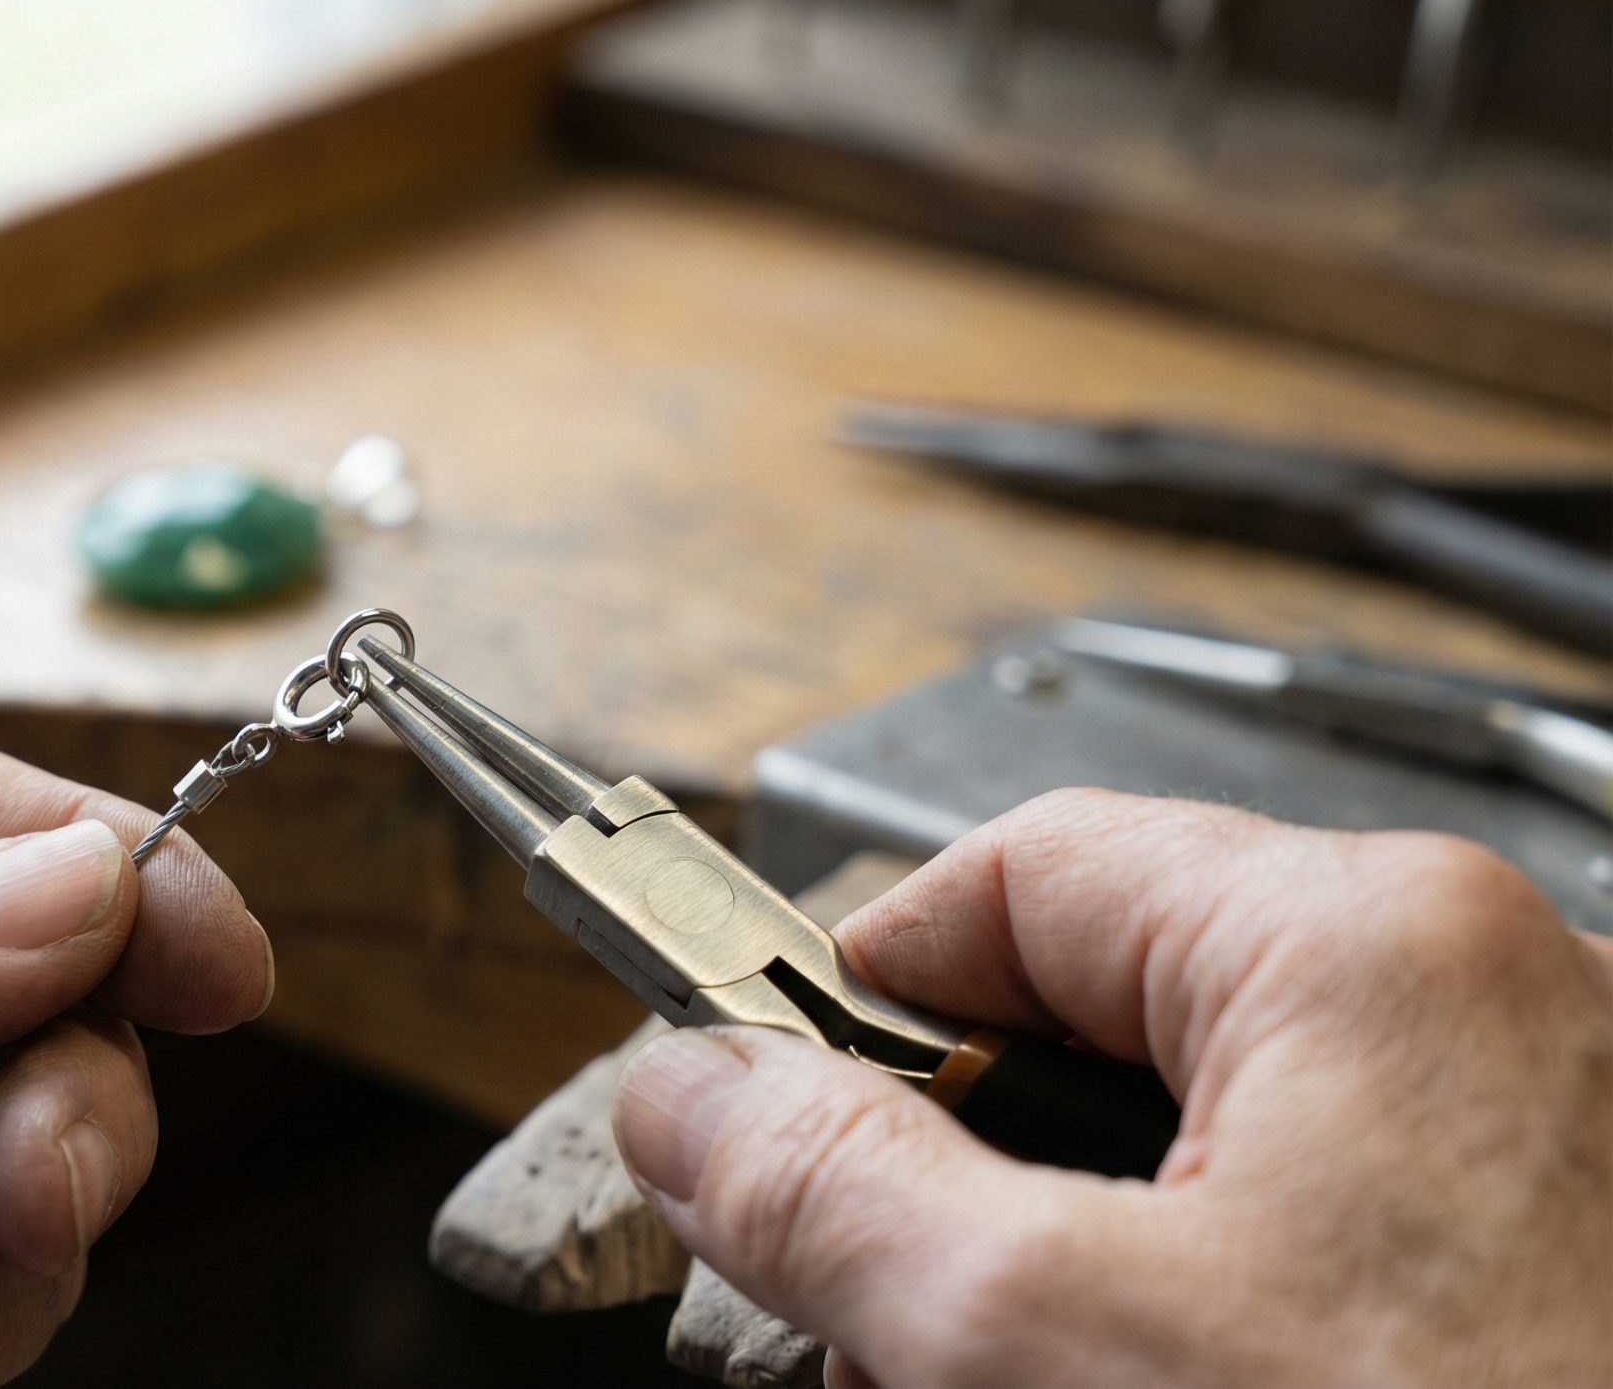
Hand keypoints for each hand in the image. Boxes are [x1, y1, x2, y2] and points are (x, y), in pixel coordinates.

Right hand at [613, 789, 1612, 1386]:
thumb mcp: (1057, 1340)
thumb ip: (834, 1194)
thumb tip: (693, 1097)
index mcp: (1369, 945)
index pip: (1017, 878)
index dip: (856, 1000)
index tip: (757, 1116)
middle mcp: (1488, 1007)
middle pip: (1110, 1026)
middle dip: (959, 1185)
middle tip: (877, 1335)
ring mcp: (1553, 1149)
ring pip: (1214, 1157)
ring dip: (1070, 1275)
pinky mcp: (1565, 1272)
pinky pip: (1327, 1238)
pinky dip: (1207, 1322)